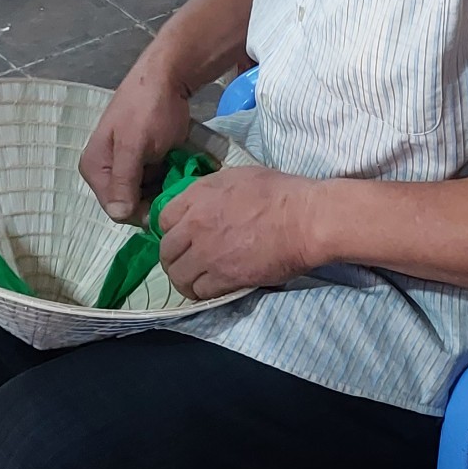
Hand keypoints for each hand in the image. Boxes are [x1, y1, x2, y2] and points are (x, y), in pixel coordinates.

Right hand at [79, 47, 191, 222]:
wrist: (168, 77)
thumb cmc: (148, 108)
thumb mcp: (134, 144)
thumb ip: (124, 179)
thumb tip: (118, 213)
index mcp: (95, 169)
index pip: (116, 210)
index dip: (142, 211)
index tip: (168, 202)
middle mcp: (107, 172)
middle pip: (132, 205)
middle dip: (156, 200)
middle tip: (179, 187)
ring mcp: (128, 167)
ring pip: (148, 196)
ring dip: (166, 191)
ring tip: (183, 176)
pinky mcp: (145, 162)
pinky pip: (157, 183)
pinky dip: (170, 181)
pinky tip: (183, 171)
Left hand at [158, 166, 324, 297]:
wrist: (304, 219)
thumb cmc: (280, 193)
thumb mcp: (238, 177)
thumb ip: (212, 191)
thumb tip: (203, 202)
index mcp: (198, 196)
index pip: (163, 220)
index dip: (171, 231)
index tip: (182, 237)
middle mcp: (195, 225)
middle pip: (166, 251)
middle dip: (174, 258)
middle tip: (187, 262)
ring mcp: (207, 253)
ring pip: (178, 275)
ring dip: (185, 279)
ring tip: (196, 281)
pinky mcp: (224, 277)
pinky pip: (199, 291)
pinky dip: (203, 292)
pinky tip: (212, 288)